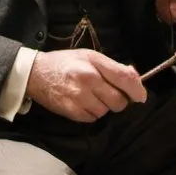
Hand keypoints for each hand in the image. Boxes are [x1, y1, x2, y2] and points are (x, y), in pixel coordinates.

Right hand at [26, 49, 146, 122]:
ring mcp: (78, 97)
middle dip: (119, 100)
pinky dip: (91, 113)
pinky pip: (92, 118)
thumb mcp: (89, 56)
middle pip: (119, 100)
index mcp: (94, 63)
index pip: (125, 78)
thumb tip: (134, 77)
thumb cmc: (65, 62)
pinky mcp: (70, 111)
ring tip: (92, 97)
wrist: (35, 73)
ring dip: (103, 107)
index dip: (138, 90)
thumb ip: (112, 66)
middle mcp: (88, 79)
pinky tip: (83, 103)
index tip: (140, 96)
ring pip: (106, 111)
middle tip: (109, 94)